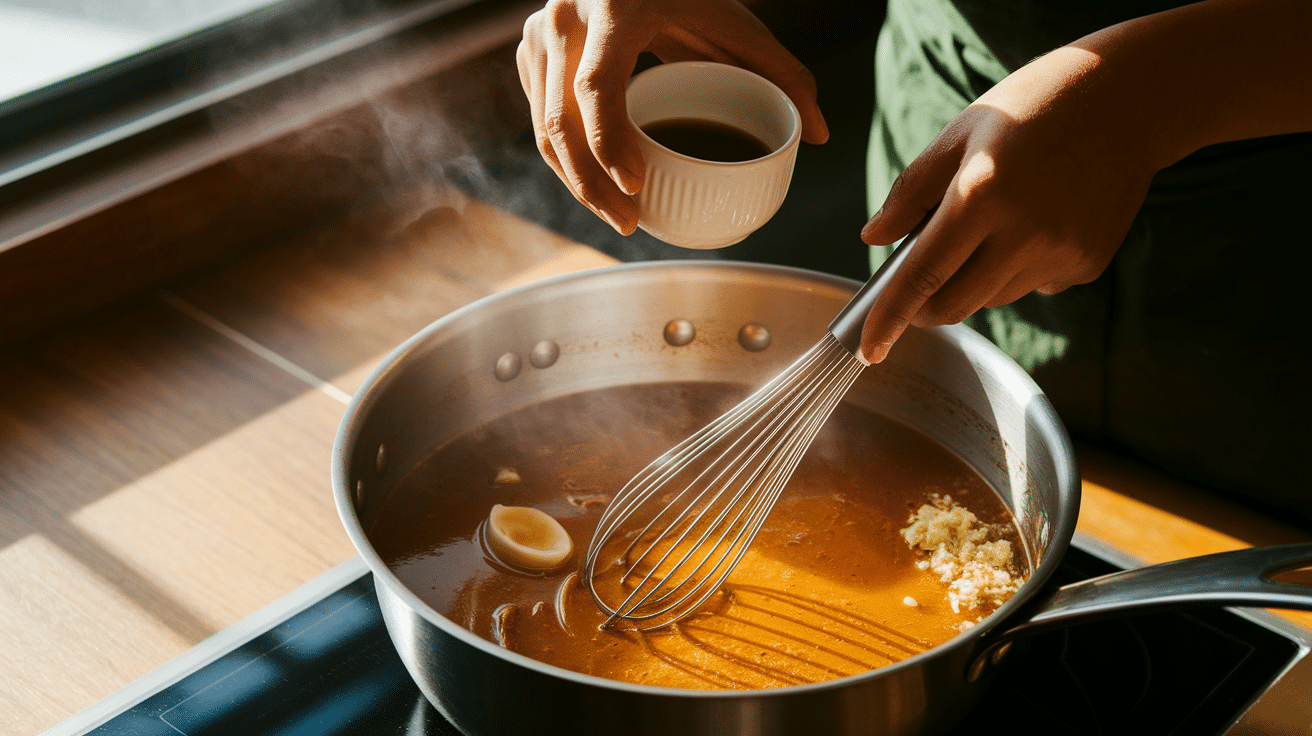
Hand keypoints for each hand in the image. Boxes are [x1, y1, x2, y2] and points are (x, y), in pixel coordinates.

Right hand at [516, 0, 828, 233]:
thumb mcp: (737, 23)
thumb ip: (784, 73)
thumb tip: (822, 134)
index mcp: (614, 8)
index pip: (596, 87)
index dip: (610, 143)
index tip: (635, 186)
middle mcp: (565, 21)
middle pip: (560, 122)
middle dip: (591, 186)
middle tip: (630, 222)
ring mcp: (539, 39)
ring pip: (544, 131)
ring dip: (576, 184)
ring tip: (619, 217)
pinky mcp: (531, 58)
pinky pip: (540, 123)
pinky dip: (566, 164)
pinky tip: (596, 190)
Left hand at [857, 0, 1311, 363]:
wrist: (1130, 99)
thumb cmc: (1033, 106)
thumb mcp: (960, 134)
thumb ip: (910, 192)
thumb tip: (873, 239)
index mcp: (980, 195)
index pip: (922, 276)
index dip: (890, 318)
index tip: (868, 349)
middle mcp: (1022, 233)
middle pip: (955, 304)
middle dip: (924, 310)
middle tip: (914, 290)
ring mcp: (1059, 253)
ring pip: (992, 297)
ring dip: (973, 280)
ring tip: (992, 223)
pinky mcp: (1086, 264)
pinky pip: (1033, 284)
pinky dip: (1018, 267)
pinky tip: (1038, 219)